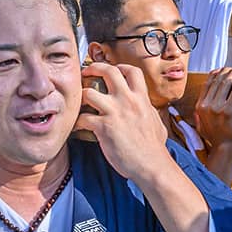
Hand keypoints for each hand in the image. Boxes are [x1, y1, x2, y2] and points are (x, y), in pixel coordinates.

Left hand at [75, 62, 180, 186]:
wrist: (151, 164)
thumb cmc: (154, 148)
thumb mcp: (156, 122)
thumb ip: (148, 110)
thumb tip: (148, 109)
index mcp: (141, 98)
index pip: (131, 70)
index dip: (119, 67)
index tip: (112, 70)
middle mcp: (127, 100)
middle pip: (108, 71)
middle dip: (93, 68)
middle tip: (85, 73)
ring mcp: (114, 112)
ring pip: (88, 92)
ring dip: (80, 97)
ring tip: (78, 103)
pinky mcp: (103, 127)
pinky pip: (82, 118)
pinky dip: (76, 122)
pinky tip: (76, 127)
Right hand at [193, 68, 231, 149]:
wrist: (224, 149)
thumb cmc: (216, 139)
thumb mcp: (201, 126)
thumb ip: (199, 116)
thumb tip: (198, 110)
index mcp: (199, 107)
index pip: (207, 83)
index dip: (217, 73)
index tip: (225, 69)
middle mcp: (205, 105)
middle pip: (217, 80)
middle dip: (228, 71)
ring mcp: (215, 108)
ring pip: (225, 84)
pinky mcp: (227, 112)